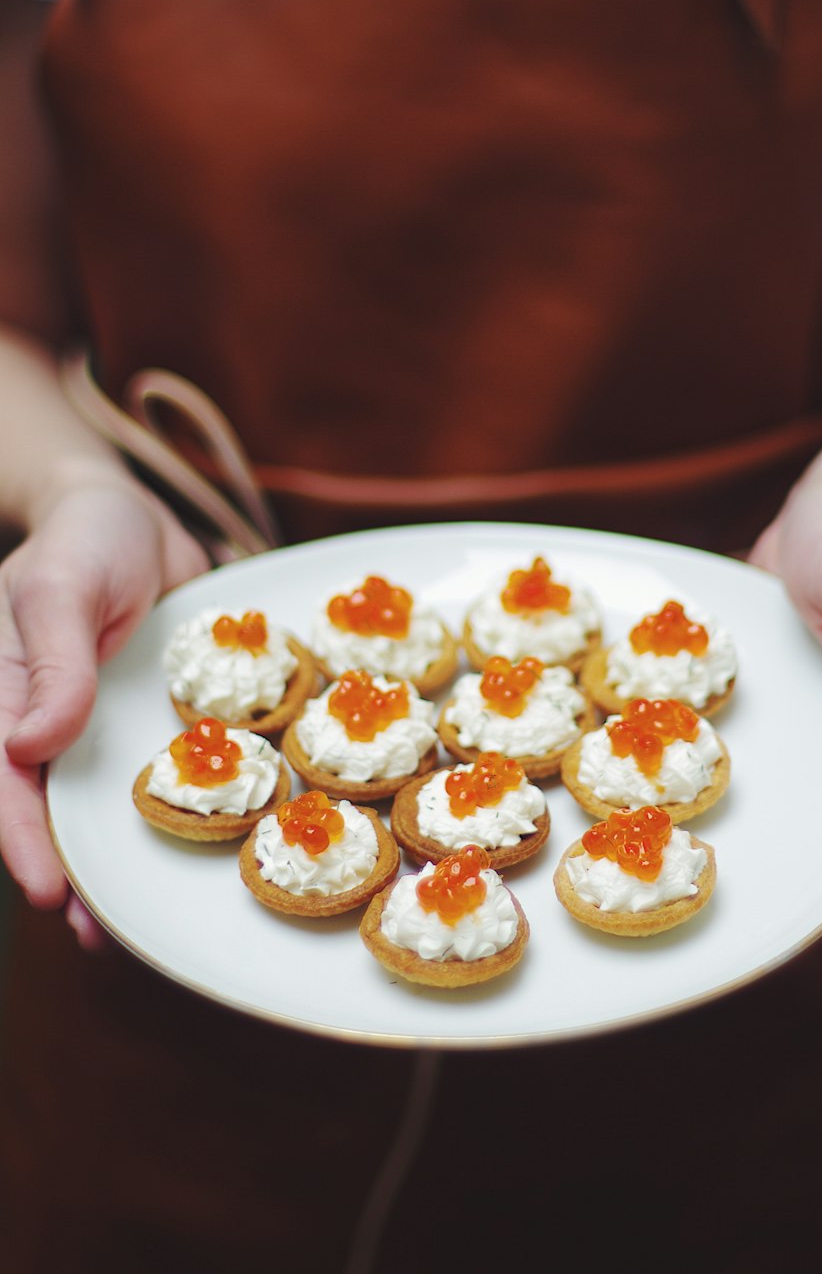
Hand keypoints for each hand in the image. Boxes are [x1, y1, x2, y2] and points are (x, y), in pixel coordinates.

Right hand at [0, 480, 207, 943]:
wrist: (136, 520)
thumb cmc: (86, 542)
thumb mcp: (63, 588)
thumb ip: (54, 663)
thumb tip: (32, 745)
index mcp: (0, 693)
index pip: (2, 776)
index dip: (20, 836)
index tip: (46, 889)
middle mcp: (36, 721)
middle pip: (40, 809)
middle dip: (61, 872)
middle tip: (93, 931)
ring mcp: (85, 728)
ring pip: (87, 807)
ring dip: (102, 864)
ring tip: (123, 927)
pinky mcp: (133, 725)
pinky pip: (139, 779)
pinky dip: (151, 819)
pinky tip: (174, 856)